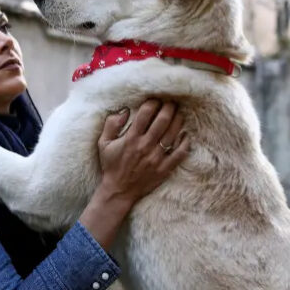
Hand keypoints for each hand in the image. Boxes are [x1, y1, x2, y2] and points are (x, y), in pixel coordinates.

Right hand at [78, 100, 189, 249]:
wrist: (119, 191)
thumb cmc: (111, 165)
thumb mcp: (103, 143)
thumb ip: (111, 124)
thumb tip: (124, 110)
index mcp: (131, 138)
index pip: (145, 114)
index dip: (153, 103)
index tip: (156, 98)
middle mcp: (145, 146)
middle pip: (162, 121)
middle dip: (169, 107)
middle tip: (171, 101)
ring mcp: (156, 158)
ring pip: (172, 134)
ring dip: (178, 120)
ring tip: (179, 113)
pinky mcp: (164, 169)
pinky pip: (179, 153)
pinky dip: (185, 143)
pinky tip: (186, 134)